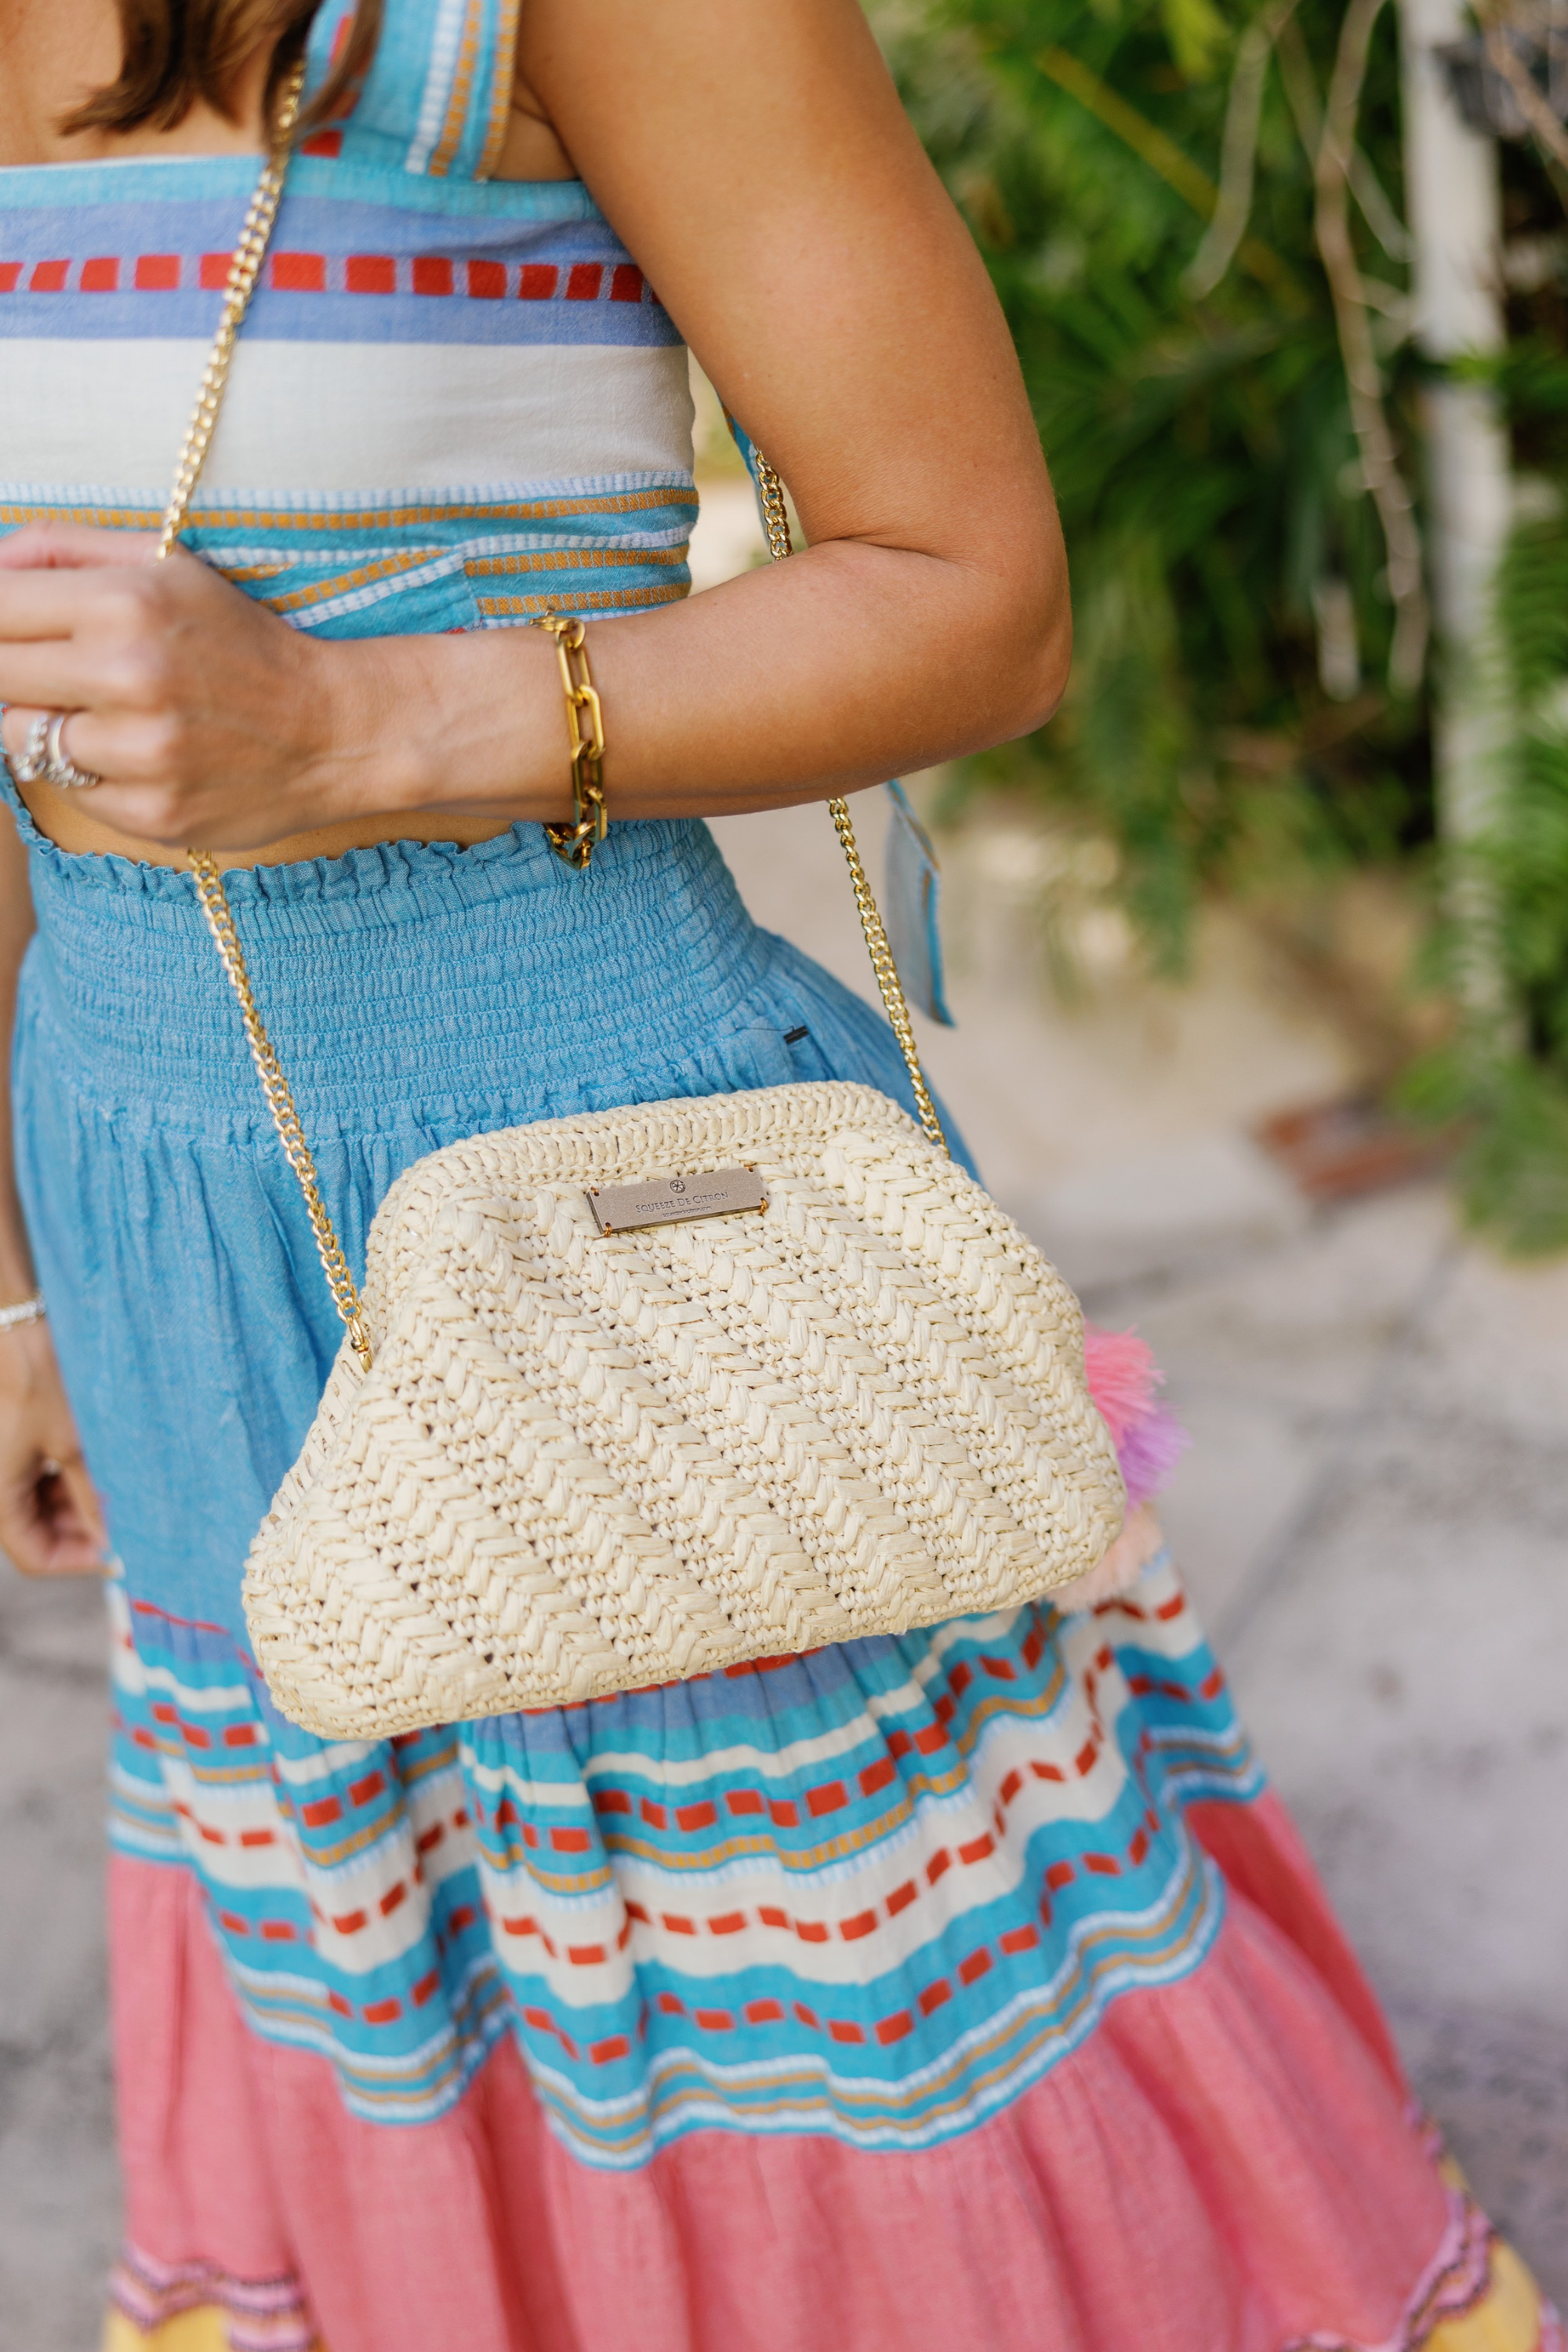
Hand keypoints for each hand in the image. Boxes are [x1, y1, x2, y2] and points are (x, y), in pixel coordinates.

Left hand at [0, 523, 381, 851]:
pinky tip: (136, 755)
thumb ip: (65, 549)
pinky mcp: (150, 814)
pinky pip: (68, 789)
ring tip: (101, 713)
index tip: (12, 628)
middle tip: (59, 670)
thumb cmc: (243, 642)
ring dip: (43, 723)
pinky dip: (89, 771)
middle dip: (13, 668)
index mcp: (127, 602)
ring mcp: (139, 754)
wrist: (335, 731)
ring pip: (18, 737)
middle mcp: (129, 677)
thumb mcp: (167, 565)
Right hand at [0, 1319, 104, 1576]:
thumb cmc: (38, 1381)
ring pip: (43, 1511)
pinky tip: (100, 1475)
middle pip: (39, 1536)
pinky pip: (41, 1484)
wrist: (19, 1331)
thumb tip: (110, 1537)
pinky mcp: (15, 1451)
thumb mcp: (74, 1446)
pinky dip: (70, 1486)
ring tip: (120, 1497)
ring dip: (80, 1510)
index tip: (121, 1554)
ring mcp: (5, 1471)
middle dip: (84, 1534)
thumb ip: (89, 1498)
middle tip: (129, 1525)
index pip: (36, 1557)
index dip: (79, 1562)